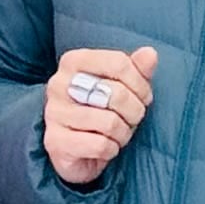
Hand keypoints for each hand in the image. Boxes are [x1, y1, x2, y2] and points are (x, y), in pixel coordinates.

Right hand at [44, 47, 157, 186]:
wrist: (73, 150)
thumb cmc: (101, 112)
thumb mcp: (123, 86)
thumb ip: (137, 69)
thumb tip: (150, 53)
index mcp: (74, 61)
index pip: (118, 63)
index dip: (140, 84)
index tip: (143, 97)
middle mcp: (59, 84)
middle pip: (116, 93)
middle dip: (135, 112)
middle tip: (132, 119)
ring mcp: (54, 113)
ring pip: (110, 123)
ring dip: (123, 133)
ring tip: (117, 134)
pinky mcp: (55, 142)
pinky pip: (100, 145)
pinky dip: (111, 150)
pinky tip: (105, 147)